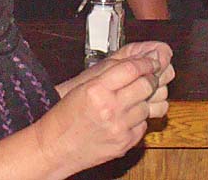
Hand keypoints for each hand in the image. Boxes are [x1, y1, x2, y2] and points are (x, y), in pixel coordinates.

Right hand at [34, 48, 170, 173]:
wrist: (56, 147)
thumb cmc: (65, 116)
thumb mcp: (81, 86)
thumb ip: (108, 73)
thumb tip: (134, 62)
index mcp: (96, 90)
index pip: (131, 69)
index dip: (146, 62)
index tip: (151, 61)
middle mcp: (110, 108)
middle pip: (145, 85)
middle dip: (150, 78)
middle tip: (149, 76)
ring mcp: (120, 127)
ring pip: (147, 106)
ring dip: (143, 99)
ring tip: (132, 98)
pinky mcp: (125, 143)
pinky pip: (143, 125)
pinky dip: (138, 118)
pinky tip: (126, 116)